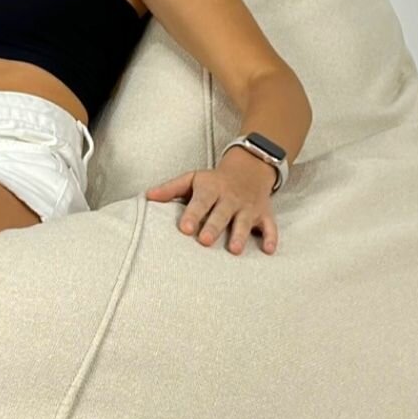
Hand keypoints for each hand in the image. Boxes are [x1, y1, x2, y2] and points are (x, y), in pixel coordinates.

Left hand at [145, 154, 278, 254]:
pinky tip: (268, 250)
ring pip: (244, 221)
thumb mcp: (192, 178)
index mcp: (210, 189)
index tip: (185, 228)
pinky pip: (270, 226)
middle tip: (204, 241)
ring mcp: (248, 207)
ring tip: (234, 250)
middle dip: (214, 227)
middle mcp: (230, 198)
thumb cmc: (214, 180)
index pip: (200, 201)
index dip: (193, 214)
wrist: (249, 168)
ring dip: (241, 235)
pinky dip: (271, 237)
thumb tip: (147, 197)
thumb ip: (170, 189)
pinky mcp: (264, 214)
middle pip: (221, 214)